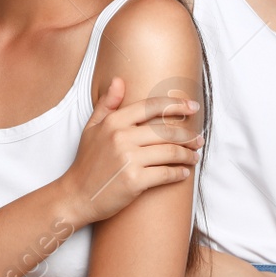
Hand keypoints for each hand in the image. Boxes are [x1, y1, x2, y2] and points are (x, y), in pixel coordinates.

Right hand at [59, 76, 200, 227]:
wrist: (76, 195)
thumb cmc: (86, 162)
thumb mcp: (91, 128)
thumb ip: (107, 104)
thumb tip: (119, 80)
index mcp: (114, 122)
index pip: (152, 106)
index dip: (176, 105)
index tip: (192, 107)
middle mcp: (122, 137)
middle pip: (166, 131)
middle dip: (188, 135)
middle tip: (199, 139)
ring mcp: (128, 159)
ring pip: (170, 152)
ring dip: (187, 155)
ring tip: (194, 156)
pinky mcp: (135, 181)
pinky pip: (166, 173)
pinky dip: (179, 173)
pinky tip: (183, 173)